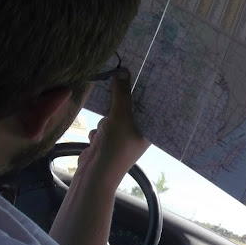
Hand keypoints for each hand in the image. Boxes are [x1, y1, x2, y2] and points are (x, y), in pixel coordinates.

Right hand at [78, 69, 149, 188]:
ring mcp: (122, 140)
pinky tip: (97, 139)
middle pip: (130, 110)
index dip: (146, 93)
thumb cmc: (115, 146)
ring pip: (113, 117)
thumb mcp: (119, 115)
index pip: (151, 108)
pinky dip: (98, 131)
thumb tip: (123, 71)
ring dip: (106, 121)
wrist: (94, 173)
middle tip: (119, 84)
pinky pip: (103, 127)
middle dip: (120, 106)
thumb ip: (121, 93)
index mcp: (148, 132)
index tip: (142, 75)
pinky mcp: (107, 142)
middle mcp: (137, 135)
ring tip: (105, 130)